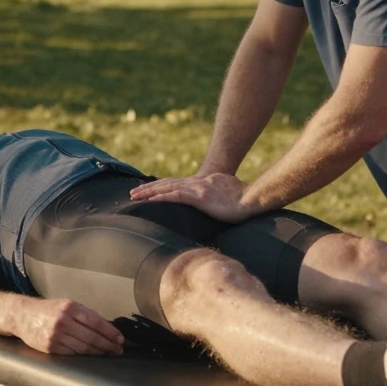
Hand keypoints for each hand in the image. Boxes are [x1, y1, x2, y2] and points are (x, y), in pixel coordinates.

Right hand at [13, 298, 123, 355]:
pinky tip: (92, 356)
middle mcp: (64, 321)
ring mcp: (57, 335)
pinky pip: (72, 354)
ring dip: (98, 352)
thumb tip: (106, 328)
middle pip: (92, 337)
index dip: (110, 332)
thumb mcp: (66, 304)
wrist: (23, 315)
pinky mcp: (51, 347)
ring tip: (108, 353)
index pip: (96, 321)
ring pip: (83, 347)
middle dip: (108, 345)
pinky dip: (84, 356)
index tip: (120, 339)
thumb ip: (84, 314)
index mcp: (70, 307)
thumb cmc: (48, 310)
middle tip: (118, 350)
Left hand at [129, 173, 254, 222]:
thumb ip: (217, 196)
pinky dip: (161, 197)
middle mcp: (198, 182)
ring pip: (168, 188)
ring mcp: (198, 188)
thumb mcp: (228, 194)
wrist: (253, 198)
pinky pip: (176, 196)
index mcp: (203, 182)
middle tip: (133, 192)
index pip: (177, 184)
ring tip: (134, 196)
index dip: (161, 186)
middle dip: (149, 188)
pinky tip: (150, 200)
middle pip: (168, 183)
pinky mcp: (200, 196)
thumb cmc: (245, 199)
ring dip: (149, 192)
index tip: (148, 190)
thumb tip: (215, 203)